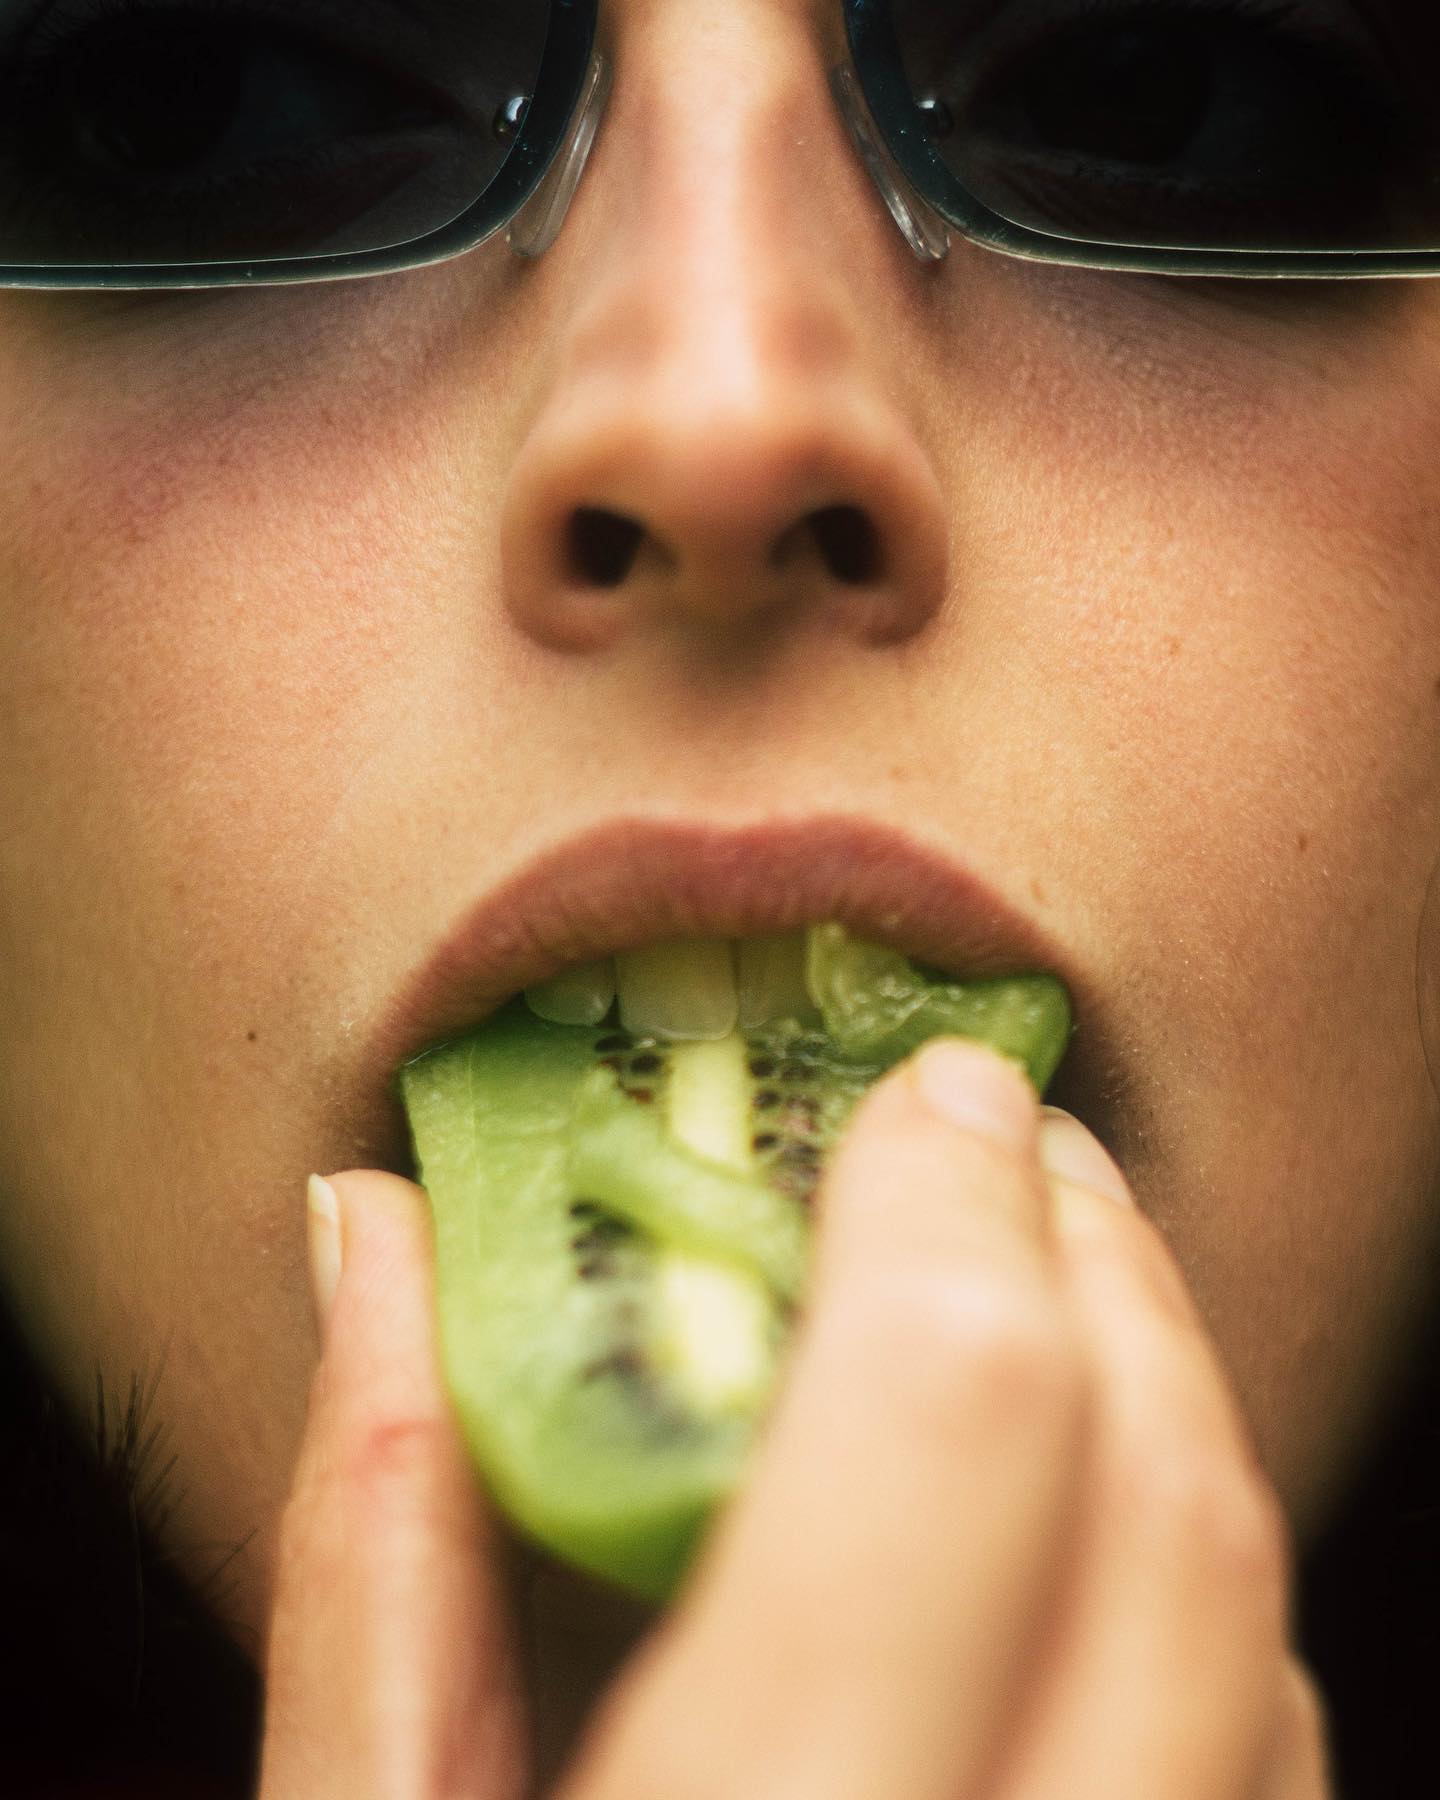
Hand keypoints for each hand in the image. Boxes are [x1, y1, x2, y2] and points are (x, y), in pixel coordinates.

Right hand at [259, 1041, 1331, 1797]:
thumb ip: (374, 1550)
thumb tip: (369, 1237)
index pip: (960, 1436)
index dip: (953, 1213)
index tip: (924, 1087)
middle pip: (1171, 1517)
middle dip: (1100, 1267)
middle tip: (1005, 1140)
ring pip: (1254, 1644)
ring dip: (1172, 1406)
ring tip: (1057, 1276)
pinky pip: (1265, 1782)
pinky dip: (1195, 1592)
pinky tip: (1089, 1521)